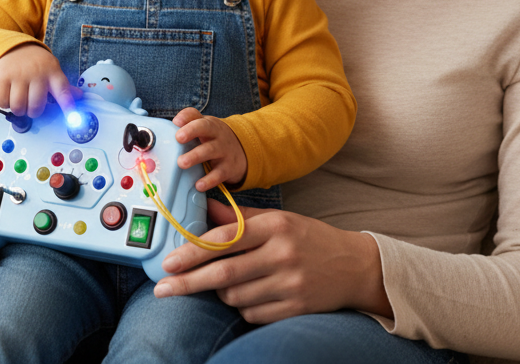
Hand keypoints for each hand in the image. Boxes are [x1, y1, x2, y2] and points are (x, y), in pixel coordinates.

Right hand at [0, 43, 74, 116]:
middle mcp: (36, 73)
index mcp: (53, 73)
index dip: (68, 105)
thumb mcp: (52, 70)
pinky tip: (8, 96)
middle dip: (33, 112)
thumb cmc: (36, 64)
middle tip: (31, 106)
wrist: (14, 47)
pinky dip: (5, 104)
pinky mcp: (2, 77)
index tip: (73, 119)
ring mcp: (18, 75)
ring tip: (19, 101)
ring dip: (19, 110)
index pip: (63, 91)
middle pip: (36, 106)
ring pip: (18, 107)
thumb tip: (79, 96)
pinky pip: (2, 102)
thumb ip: (64, 86)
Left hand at [153, 201, 392, 324]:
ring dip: (220, 293)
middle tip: (163, 288)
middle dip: (188, 282)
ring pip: (235, 296)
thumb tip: (203, 205)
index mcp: (275, 226)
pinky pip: (252, 314)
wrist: (356, 266)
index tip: (169, 262)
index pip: (225, 239)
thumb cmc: (309, 239)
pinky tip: (249, 296)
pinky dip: (242, 308)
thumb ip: (239, 217)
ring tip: (224, 283)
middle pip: (224, 273)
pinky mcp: (296, 308)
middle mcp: (282, 254)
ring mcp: (290, 284)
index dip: (192, 252)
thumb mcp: (278, 219)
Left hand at [173, 107, 246, 190]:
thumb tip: (174, 124)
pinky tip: (198, 185)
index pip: (197, 116)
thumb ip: (189, 123)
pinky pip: (218, 174)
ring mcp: (224, 151)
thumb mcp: (205, 127)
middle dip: (191, 131)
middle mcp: (217, 135)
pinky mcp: (228, 169)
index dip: (186, 117)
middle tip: (178, 138)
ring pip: (210, 150)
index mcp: (209, 124)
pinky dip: (209, 180)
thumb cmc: (215, 139)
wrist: (244, 152)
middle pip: (205, 128)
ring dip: (195, 156)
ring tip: (182, 163)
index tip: (175, 122)